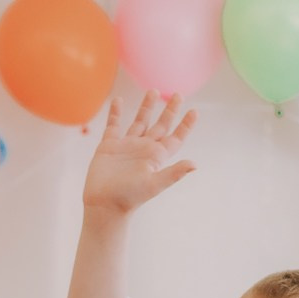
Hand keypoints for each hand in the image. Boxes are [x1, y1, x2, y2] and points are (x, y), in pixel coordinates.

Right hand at [82, 93, 197, 216]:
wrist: (104, 205)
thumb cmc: (129, 197)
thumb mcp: (154, 184)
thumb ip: (174, 173)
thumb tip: (195, 164)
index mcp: (156, 157)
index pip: (175, 138)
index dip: (185, 126)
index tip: (194, 112)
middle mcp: (143, 149)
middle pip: (160, 125)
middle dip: (169, 110)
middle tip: (178, 94)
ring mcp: (127, 146)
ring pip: (140, 121)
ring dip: (146, 107)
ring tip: (153, 91)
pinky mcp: (109, 146)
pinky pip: (113, 125)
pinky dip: (115, 113)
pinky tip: (118, 101)